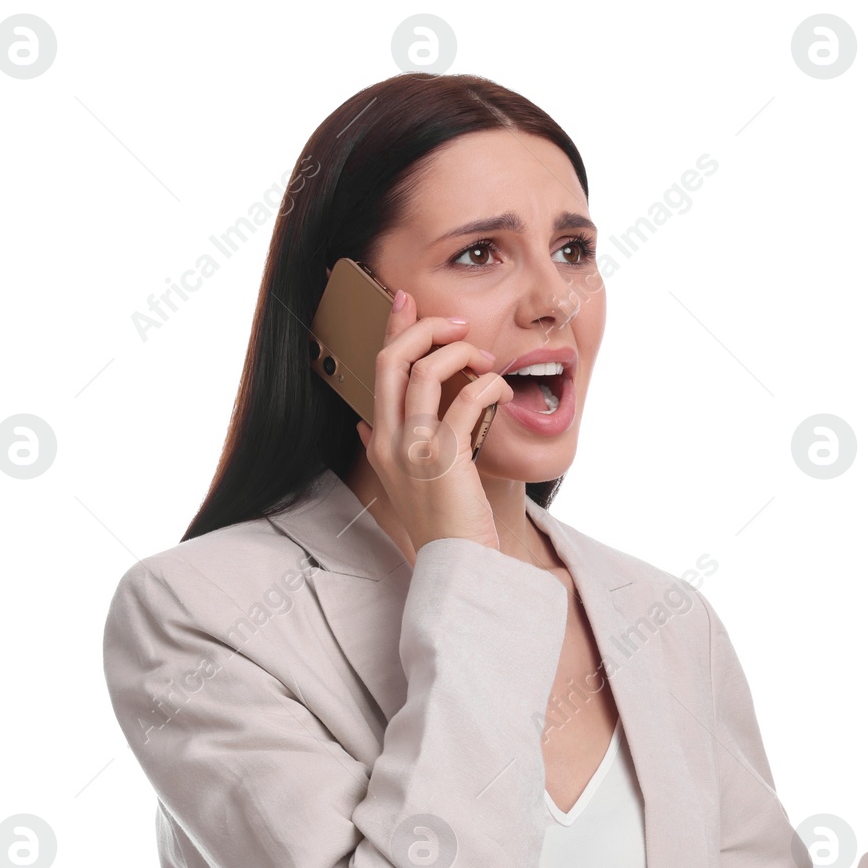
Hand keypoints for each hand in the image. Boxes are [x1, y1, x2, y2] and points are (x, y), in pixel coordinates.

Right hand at [356, 288, 510, 552]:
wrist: (457, 566)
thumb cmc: (443, 524)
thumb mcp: (403, 484)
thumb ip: (386, 449)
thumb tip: (365, 421)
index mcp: (378, 442)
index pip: (376, 370)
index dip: (392, 330)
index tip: (406, 300)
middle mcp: (388, 441)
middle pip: (391, 360)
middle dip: (425, 330)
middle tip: (458, 324)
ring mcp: (412, 449)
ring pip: (423, 371)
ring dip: (460, 354)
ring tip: (486, 359)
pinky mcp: (443, 458)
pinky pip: (465, 400)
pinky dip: (488, 385)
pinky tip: (502, 390)